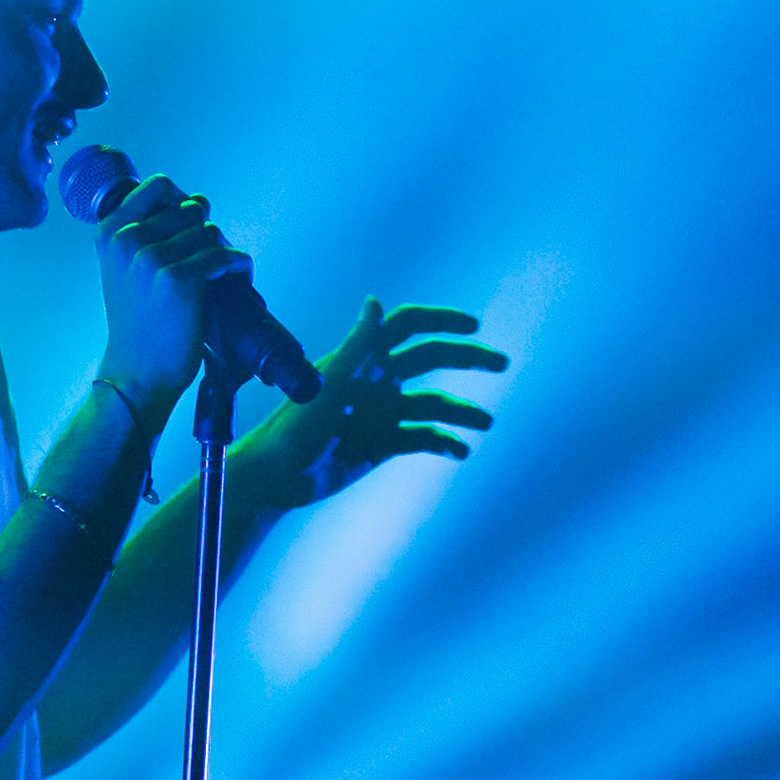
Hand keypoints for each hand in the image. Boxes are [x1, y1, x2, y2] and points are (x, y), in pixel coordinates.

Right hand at [94, 176, 253, 420]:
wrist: (136, 372)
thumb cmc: (137, 323)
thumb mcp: (121, 269)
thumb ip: (143, 233)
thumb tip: (194, 202)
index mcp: (110, 232)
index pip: (160, 186)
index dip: (183, 201)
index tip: (192, 225)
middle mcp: (128, 240)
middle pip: (192, 209)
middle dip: (207, 231)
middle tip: (212, 257)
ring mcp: (152, 259)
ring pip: (211, 232)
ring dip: (225, 250)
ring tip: (224, 273)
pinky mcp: (180, 280)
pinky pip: (225, 256)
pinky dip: (240, 266)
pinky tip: (240, 278)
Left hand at [247, 297, 508, 509]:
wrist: (277, 479)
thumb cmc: (294, 429)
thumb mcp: (328, 388)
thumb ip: (355, 348)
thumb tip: (374, 301)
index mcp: (363, 359)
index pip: (408, 325)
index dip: (441, 320)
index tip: (474, 326)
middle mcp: (378, 381)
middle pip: (432, 359)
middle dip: (468, 359)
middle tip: (502, 363)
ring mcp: (383, 413)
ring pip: (435, 404)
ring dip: (463, 410)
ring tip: (486, 422)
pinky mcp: (384, 444)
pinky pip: (425, 438)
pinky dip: (446, 442)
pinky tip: (461, 451)